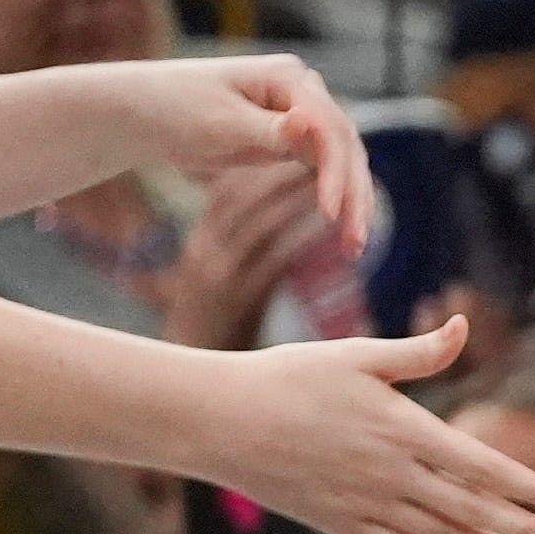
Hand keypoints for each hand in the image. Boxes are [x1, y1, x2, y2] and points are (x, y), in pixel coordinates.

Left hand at [134, 52, 376, 237]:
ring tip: (354, 247)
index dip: (335, 171)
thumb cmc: (175, 108)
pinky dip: (334, 198)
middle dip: (354, 194)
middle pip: (345, 145)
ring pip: (342, 161)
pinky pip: (325, 170)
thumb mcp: (221, 123)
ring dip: (352, 201)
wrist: (143, 113)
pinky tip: (342, 229)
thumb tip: (308, 123)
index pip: (329, 127)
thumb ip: (270, 128)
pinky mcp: (291, 139)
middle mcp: (303, 93)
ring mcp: (300, 116)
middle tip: (355, 241)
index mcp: (288, 77)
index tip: (330, 213)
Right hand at [151, 159, 326, 352]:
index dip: (260, 163)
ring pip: (261, 223)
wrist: (203, 387)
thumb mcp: (228, 276)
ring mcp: (220, 274)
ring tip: (332, 179)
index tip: (295, 146)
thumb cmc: (225, 326)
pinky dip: (302, 237)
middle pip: (242, 196)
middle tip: (320, 152)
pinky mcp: (240, 298)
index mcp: (202, 241)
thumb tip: (289, 212)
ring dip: (297, 198)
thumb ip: (253, 244)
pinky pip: (275, 259)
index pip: (226, 189)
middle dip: (281, 171)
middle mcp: (205, 251)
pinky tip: (331, 225)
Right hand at [190, 317, 534, 533]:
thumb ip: (418, 353)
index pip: (480, 465)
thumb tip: (464, 326)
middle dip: (523, 530)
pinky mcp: (340, 522)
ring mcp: (364, 504)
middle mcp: (390, 474)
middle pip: (471, 510)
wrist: (215, 421)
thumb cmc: (286, 378)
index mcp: (401, 430)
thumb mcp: (355, 355)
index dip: (526, 487)